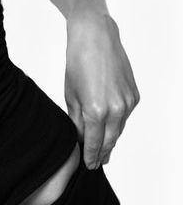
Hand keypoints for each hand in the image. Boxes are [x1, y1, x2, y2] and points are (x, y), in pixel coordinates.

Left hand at [64, 11, 138, 167]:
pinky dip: (117, 123)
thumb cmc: (77, 64)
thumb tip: (80, 138)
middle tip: (97, 164)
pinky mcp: (135, 95)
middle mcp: (116, 109)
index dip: (91, 156)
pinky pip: (125, 116)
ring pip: (119, 128)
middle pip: (110, 139)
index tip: (89, 166)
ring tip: (104, 150)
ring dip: (111, 139)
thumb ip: (76, 120)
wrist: (96, 39)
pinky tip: (111, 128)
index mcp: (96, 111)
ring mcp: (128, 102)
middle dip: (103, 152)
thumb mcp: (70, 95)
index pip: (94, 142)